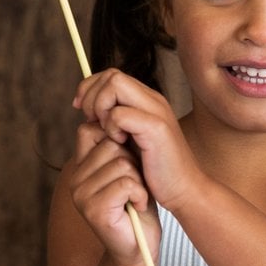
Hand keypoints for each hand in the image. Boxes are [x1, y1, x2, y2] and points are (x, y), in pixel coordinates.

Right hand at [69, 119, 160, 265]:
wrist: (141, 245)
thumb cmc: (138, 203)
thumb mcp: (128, 166)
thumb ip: (116, 143)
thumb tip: (117, 108)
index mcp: (80, 165)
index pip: (90, 128)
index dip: (116, 135)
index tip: (130, 158)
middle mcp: (76, 178)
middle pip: (111, 143)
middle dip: (133, 161)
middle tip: (134, 185)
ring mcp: (81, 195)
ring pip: (121, 162)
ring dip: (139, 180)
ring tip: (135, 197)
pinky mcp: (94, 209)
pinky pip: (127, 183)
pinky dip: (141, 194)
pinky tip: (137, 206)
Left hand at [73, 69, 203, 211]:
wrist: (184, 190)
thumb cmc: (156, 171)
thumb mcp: (132, 140)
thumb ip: (114, 122)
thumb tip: (86, 109)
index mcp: (147, 101)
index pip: (111, 75)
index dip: (90, 88)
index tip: (81, 110)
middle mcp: (153, 100)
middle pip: (112, 75)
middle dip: (92, 96)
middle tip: (92, 121)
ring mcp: (156, 111)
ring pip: (115, 85)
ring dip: (101, 107)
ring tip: (107, 131)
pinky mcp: (156, 128)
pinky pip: (120, 114)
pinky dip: (112, 127)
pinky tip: (120, 143)